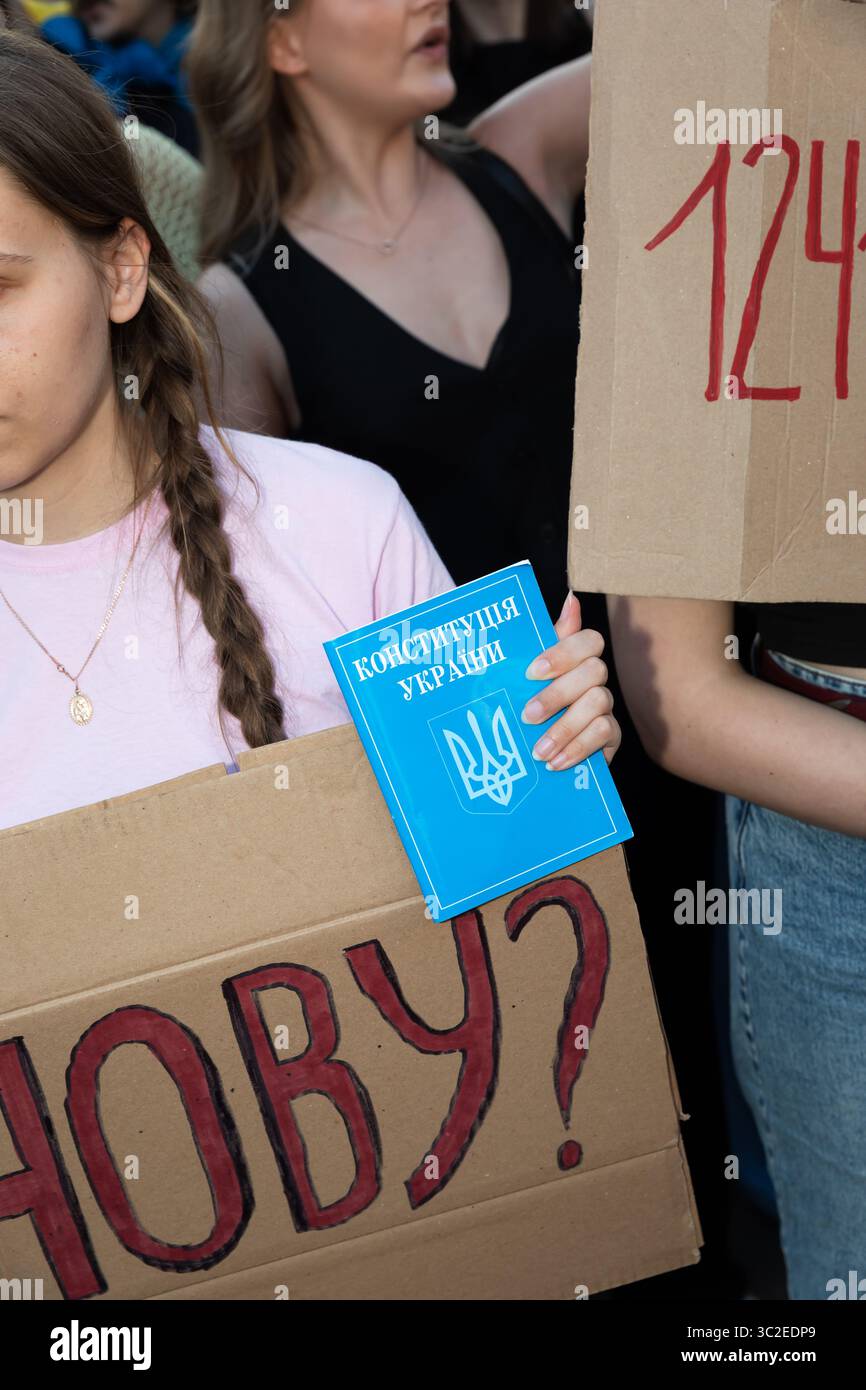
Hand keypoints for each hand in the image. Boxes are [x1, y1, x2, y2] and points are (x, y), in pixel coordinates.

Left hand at [521, 592, 620, 768]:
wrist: (536, 751)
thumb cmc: (532, 703)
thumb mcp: (528, 675)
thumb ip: (545, 640)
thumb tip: (571, 596)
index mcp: (575, 658)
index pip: (589, 640)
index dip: (563, 653)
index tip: (530, 672)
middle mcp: (595, 678)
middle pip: (594, 670)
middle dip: (557, 694)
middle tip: (526, 716)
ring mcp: (606, 706)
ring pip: (599, 702)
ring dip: (565, 728)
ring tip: (538, 751)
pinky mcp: (611, 736)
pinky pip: (605, 734)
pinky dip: (577, 748)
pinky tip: (555, 763)